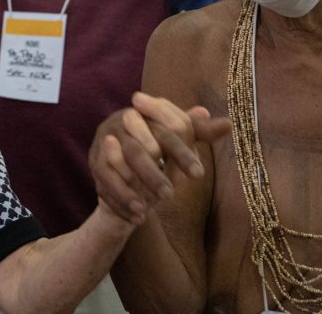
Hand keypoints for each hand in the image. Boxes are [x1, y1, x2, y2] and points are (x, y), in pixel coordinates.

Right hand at [90, 92, 229, 224]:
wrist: (124, 171)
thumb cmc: (156, 151)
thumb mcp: (176, 141)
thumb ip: (197, 133)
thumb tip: (227, 124)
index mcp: (147, 109)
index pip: (168, 128)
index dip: (184, 152)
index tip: (198, 175)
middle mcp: (124, 119)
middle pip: (145, 146)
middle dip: (158, 172)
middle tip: (172, 195)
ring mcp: (107, 137)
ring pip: (126, 160)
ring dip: (142, 184)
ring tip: (156, 205)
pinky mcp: (95, 159)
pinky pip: (109, 177)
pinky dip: (124, 196)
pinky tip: (140, 212)